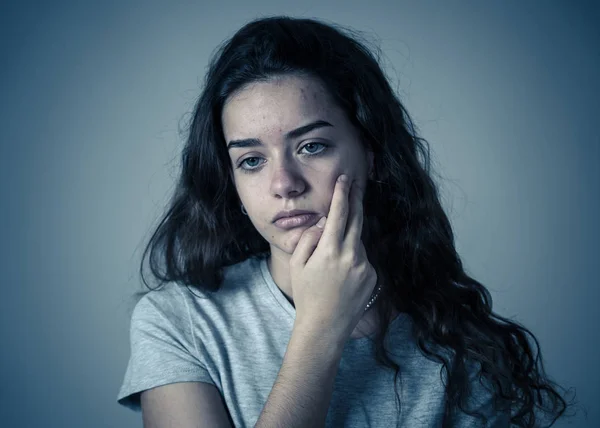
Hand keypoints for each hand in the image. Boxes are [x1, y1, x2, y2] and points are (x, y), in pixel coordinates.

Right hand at [289, 174, 377, 341]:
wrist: (325, 326)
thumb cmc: (306, 294)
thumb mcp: (298, 264)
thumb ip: (309, 238)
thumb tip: (323, 222)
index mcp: (329, 250)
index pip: (339, 213)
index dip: (342, 193)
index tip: (345, 179)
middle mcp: (351, 255)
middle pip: (357, 218)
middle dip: (356, 198)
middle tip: (356, 184)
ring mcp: (364, 266)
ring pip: (358, 241)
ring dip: (349, 240)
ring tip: (332, 262)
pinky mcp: (372, 276)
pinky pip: (362, 259)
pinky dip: (353, 259)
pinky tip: (342, 277)